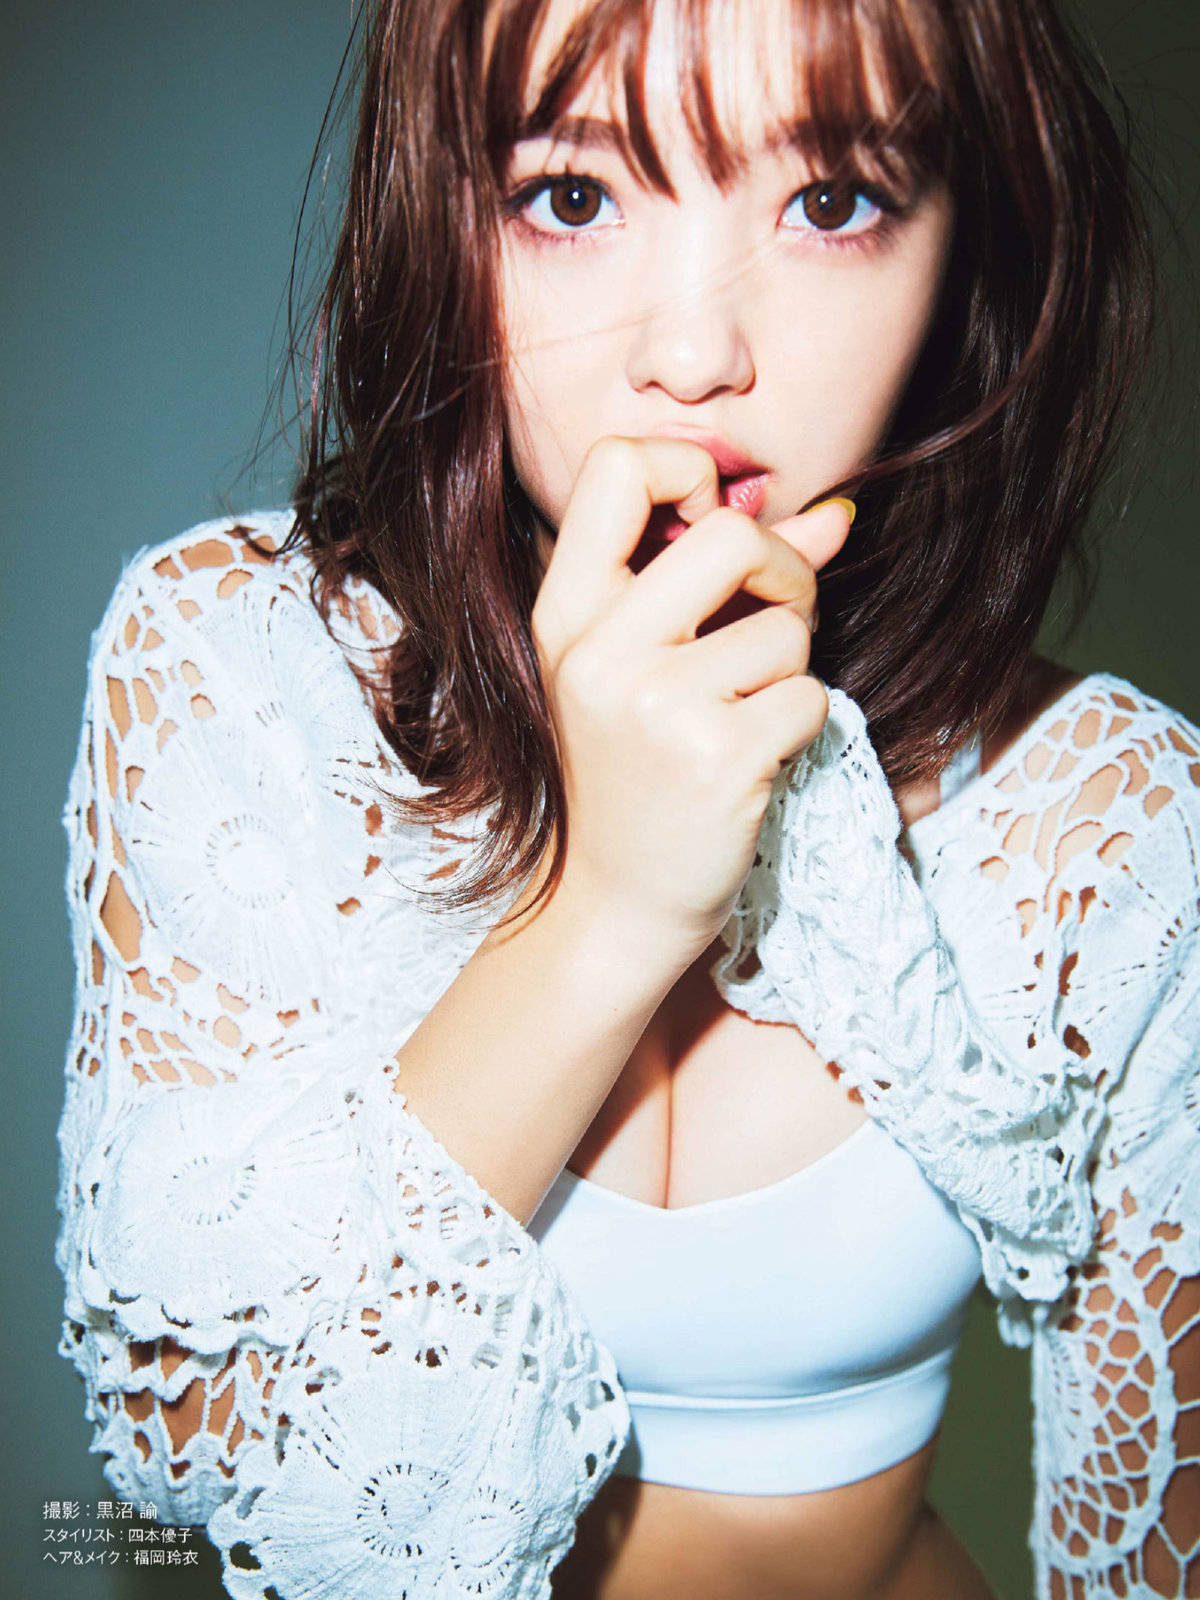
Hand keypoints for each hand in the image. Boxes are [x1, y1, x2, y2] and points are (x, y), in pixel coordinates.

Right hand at [531, 436, 852, 962]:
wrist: (616, 902)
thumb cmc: (638, 771)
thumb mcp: (649, 663)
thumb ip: (730, 578)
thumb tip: (834, 513)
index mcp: (566, 612)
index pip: (617, 465)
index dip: (686, 475)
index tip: (707, 530)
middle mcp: (601, 650)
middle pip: (731, 537)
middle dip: (784, 573)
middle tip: (777, 617)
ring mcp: (657, 706)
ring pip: (785, 629)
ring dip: (791, 667)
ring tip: (746, 711)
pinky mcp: (718, 758)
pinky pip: (809, 696)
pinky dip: (802, 724)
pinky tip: (756, 756)